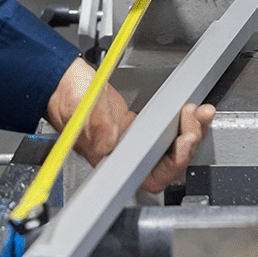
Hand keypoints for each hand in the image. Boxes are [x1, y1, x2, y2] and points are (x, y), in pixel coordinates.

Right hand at [45, 57, 214, 193]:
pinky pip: (163, 129)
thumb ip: (97, 128)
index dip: (173, 164)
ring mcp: (128, 140)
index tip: (184, 141)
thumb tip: (113, 142)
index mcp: (110, 160)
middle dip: (189, 142)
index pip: (151, 177)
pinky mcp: (132, 125)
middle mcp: (122, 155)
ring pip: (168, 146)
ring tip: (200, 113)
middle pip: (167, 163)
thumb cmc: (63, 95)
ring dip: (189, 130)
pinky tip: (187, 110)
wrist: (57, 79)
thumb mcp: (81, 109)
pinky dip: (179, 121)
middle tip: (196, 118)